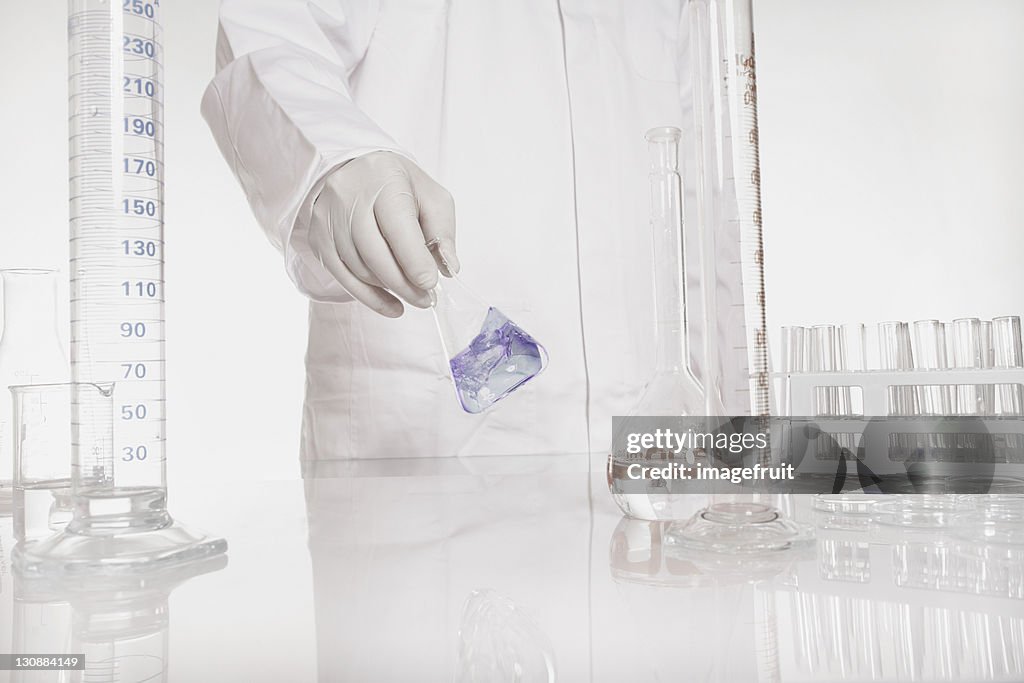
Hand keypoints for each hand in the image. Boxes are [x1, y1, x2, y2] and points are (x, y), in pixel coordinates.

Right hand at [308, 152, 458, 316]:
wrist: (355, 169)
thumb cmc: (400, 185)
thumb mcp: (432, 197)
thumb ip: (443, 231)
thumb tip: (449, 268)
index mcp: (384, 181)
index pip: (398, 229)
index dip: (415, 262)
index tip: (431, 283)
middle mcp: (350, 198)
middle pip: (376, 255)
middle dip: (404, 284)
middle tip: (426, 299)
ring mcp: (329, 219)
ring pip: (360, 269)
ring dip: (390, 290)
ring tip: (413, 297)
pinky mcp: (319, 238)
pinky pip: (343, 277)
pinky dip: (369, 297)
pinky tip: (392, 305)